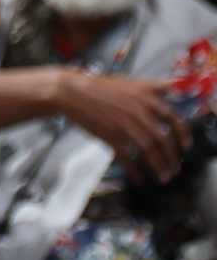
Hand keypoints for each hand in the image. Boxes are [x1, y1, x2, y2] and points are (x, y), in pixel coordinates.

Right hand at [59, 73, 185, 186]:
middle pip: (163, 140)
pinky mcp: (112, 137)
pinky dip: (135, 171)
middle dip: (172, 158)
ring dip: (158, 167)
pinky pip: (128, 158)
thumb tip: (173, 85)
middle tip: (174, 168)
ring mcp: (126, 125)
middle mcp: (139, 112)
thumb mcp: (130, 82)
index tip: (186, 146)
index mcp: (146, 98)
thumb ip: (153, 85)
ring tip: (162, 177)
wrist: (73, 92)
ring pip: (149, 151)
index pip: (173, 119)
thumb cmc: (100, 87)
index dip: (183, 135)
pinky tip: (138, 178)